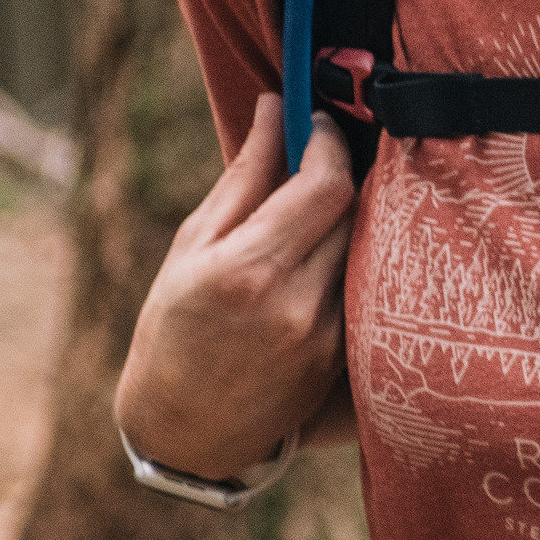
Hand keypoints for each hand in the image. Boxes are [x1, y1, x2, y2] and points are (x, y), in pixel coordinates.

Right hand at [116, 94, 358, 476]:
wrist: (187, 431)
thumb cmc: (173, 331)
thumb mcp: (192, 246)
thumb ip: (243, 177)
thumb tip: (276, 108)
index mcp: (249, 269)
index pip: (326, 184)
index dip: (330, 142)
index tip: (318, 124)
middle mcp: (298, 303)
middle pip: (356, 209)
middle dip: (343, 172)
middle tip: (320, 156)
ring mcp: (329, 334)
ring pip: (365, 245)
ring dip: (350, 215)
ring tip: (317, 208)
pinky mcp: (345, 355)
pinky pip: (363, 284)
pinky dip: (350, 258)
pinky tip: (324, 256)